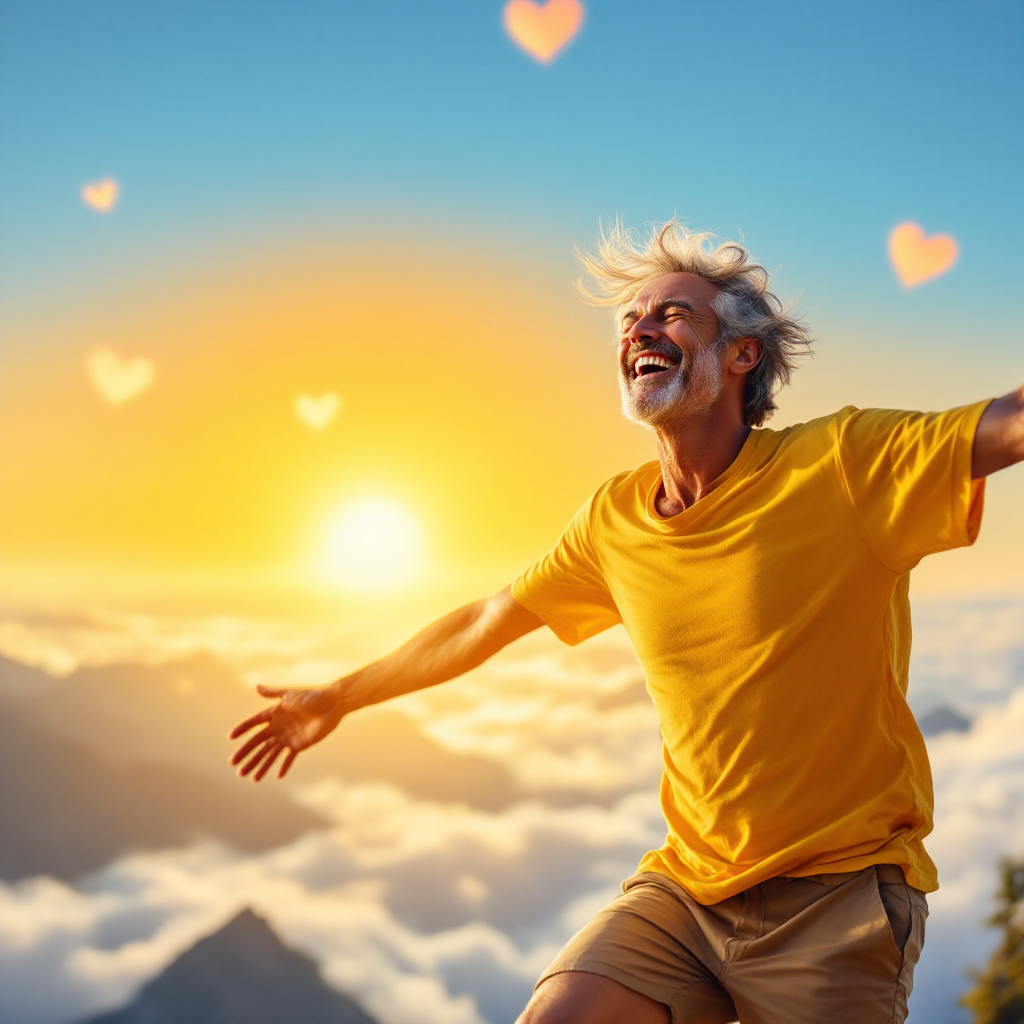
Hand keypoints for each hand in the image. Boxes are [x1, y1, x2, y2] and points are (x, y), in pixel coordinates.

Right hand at [228, 684, 344, 781]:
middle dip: (246, 753)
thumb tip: (256, 686)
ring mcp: (288, 737)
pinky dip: (283, 766)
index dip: (243, 729)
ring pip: (269, 753)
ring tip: (246, 775)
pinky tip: (276, 776)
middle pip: (258, 742)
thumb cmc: (312, 696)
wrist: (333, 704)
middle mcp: (278, 727)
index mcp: (274, 713)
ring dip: (259, 764)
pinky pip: (289, 758)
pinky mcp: (299, 745)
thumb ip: (273, 693)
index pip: (254, 723)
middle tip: (234, 764)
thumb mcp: (290, 694)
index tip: (230, 737)